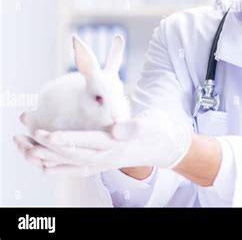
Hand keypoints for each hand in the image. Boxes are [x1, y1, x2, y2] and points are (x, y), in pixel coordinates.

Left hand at [13, 109, 192, 176]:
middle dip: (46, 146)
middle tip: (25, 135)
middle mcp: (107, 156)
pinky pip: (76, 170)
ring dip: (46, 157)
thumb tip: (116, 129)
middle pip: (72, 155)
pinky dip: (58, 169)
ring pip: (70, 163)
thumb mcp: (152, 122)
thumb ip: (135, 126)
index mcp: (117, 144)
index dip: (65, 139)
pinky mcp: (103, 163)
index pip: (87, 142)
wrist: (166, 147)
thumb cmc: (159, 130)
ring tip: (25, 147)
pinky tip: (44, 166)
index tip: (46, 134)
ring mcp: (104, 162)